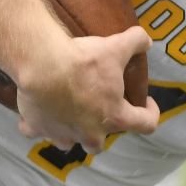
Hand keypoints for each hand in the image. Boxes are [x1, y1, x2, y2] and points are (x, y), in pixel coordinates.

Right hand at [13, 29, 159, 150]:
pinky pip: (35, 130)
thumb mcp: (115, 46)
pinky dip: (36, 123)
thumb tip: (146, 40)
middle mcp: (90, 134)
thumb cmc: (83, 62)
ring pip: (67, 142)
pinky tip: (35, 110)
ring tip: (66, 112)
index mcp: (114, 117)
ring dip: (68, 130)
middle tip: (96, 108)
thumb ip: (136, 41)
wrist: (42, 66)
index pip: (146, 124)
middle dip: (99, 130)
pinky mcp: (37, 128)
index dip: (150, 113)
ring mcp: (62, 134)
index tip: (146, 101)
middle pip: (98, 144)